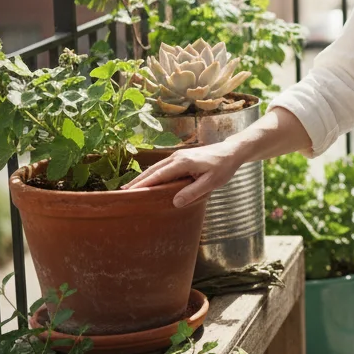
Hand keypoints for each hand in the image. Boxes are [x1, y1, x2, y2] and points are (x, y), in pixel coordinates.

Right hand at [124, 142, 242, 207]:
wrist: (231, 151)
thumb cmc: (223, 167)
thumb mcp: (211, 182)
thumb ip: (193, 192)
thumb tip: (175, 202)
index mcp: (183, 162)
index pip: (158, 175)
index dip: (144, 184)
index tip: (130, 192)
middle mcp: (177, 157)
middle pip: (153, 170)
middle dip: (138, 181)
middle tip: (122, 192)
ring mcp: (178, 155)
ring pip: (156, 167)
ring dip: (143, 177)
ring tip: (130, 188)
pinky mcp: (180, 157)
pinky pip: (162, 166)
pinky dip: (152, 174)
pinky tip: (147, 181)